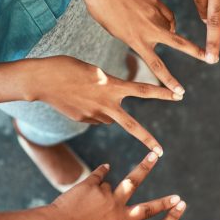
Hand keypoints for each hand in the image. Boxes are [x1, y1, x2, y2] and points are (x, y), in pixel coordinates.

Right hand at [30, 56, 173, 152]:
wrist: (40, 80)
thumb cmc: (67, 67)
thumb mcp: (94, 70)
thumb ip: (109, 86)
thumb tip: (113, 107)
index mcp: (112, 86)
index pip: (144, 90)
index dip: (163, 92)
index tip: (179, 95)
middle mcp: (106, 104)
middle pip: (133, 126)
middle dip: (148, 139)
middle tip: (160, 152)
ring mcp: (94, 116)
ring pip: (111, 118)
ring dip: (108, 111)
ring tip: (89, 95)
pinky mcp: (83, 121)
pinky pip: (96, 118)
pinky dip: (93, 111)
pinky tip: (79, 102)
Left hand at [50, 152, 177, 219]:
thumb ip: (111, 209)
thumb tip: (111, 182)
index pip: (147, 210)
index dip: (164, 204)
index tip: (178, 199)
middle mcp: (115, 205)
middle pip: (134, 181)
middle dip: (146, 166)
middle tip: (156, 153)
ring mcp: (102, 193)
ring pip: (107, 185)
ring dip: (98, 193)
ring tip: (84, 205)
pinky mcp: (89, 184)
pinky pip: (97, 175)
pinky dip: (98, 175)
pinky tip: (98, 175)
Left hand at [79, 0, 204, 92]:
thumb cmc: (104, 10)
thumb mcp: (118, 32)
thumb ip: (141, 37)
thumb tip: (166, 33)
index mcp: (136, 40)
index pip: (157, 66)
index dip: (170, 81)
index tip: (180, 91)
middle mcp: (149, 28)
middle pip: (179, 43)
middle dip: (196, 52)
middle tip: (211, 58)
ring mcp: (155, 13)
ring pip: (170, 28)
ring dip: (165, 30)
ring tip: (144, 22)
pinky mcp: (157, 1)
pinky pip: (167, 15)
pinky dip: (164, 19)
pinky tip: (152, 14)